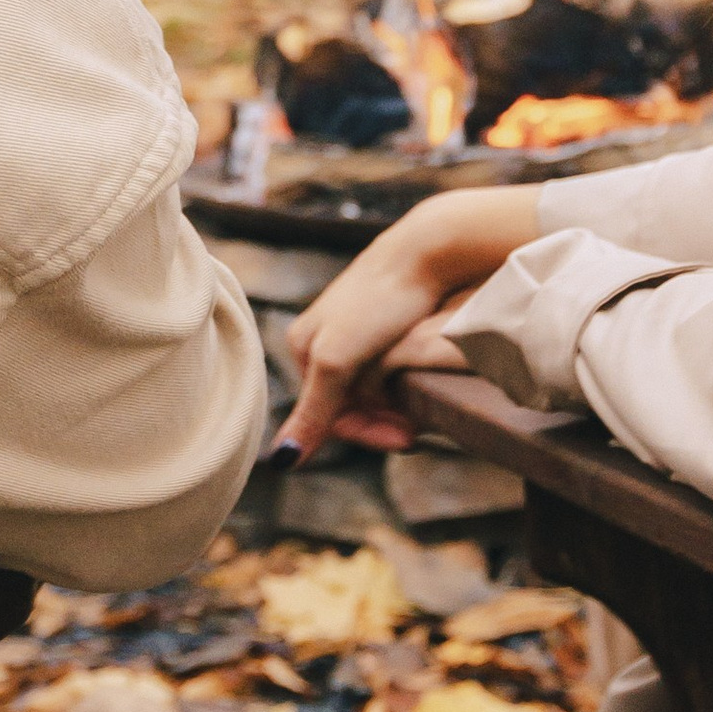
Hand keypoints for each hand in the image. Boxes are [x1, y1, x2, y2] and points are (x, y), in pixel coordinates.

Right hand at [274, 191, 539, 464]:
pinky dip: (404, 383)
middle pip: (349, 404)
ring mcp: (355, 331)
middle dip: (381, 420)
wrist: (429, 251)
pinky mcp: (384, 322)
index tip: (403, 438)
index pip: (325, 414)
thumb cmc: (379, 301)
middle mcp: (324, 340)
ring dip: (395, 405)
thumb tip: (283, 460)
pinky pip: (389, 368)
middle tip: (415, 430)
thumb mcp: (339, 360)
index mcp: (302, 345)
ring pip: (371, 389)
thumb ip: (313, 411)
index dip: (364, 432)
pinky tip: (422, 383)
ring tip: (422, 410)